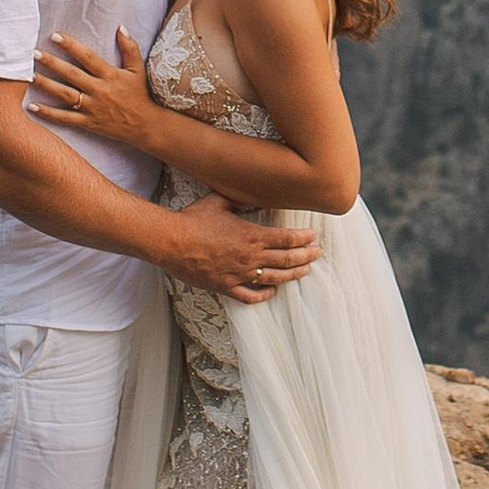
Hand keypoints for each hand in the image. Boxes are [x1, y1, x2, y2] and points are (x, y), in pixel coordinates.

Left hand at [30, 27, 158, 154]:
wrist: (145, 126)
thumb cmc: (139, 95)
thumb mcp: (138, 70)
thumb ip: (130, 48)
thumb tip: (120, 27)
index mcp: (110, 75)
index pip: (88, 57)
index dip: (71, 46)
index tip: (55, 36)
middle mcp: (99, 90)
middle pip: (72, 74)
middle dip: (52, 63)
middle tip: (33, 53)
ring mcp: (92, 107)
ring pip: (65, 95)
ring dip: (46, 84)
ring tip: (29, 75)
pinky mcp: (88, 122)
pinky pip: (65, 118)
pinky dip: (48, 113)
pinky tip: (32, 106)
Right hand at [175, 196, 321, 305]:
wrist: (171, 241)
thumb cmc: (193, 219)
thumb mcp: (220, 201)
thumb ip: (238, 199)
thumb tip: (248, 191)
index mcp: (252, 236)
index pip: (288, 239)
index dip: (304, 239)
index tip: (314, 237)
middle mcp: (250, 257)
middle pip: (287, 259)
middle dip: (306, 257)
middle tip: (318, 254)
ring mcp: (239, 274)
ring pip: (274, 278)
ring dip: (293, 275)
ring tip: (305, 271)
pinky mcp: (226, 287)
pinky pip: (250, 296)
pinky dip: (264, 295)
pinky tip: (272, 292)